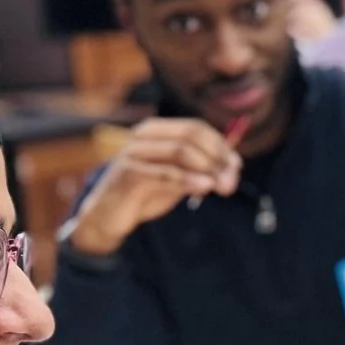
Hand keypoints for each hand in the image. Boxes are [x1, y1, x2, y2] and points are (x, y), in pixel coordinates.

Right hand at [66, 118, 242, 256]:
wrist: (107, 216)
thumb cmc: (144, 193)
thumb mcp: (176, 177)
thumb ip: (200, 169)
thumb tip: (234, 166)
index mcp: (155, 130)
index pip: (195, 128)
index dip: (220, 145)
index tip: (236, 166)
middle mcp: (143, 136)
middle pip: (190, 136)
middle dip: (217, 156)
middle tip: (232, 180)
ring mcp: (134, 153)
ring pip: (180, 151)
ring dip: (208, 168)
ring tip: (223, 186)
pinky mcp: (129, 174)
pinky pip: (166, 173)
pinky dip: (189, 179)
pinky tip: (205, 187)